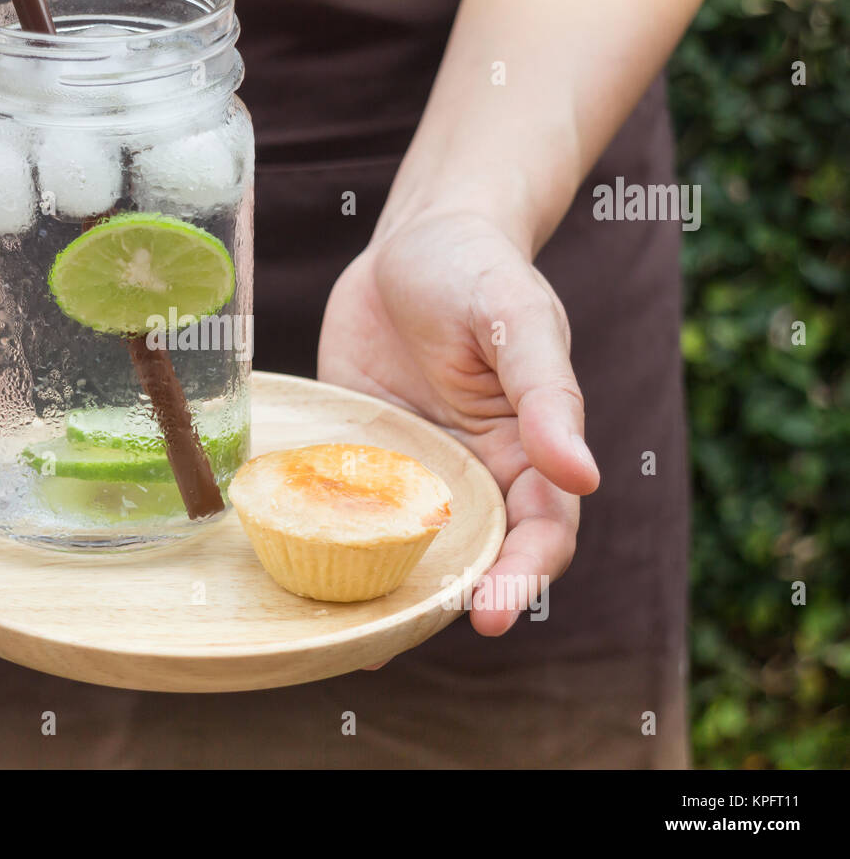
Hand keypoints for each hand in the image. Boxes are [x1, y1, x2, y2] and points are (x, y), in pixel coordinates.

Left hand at [319, 212, 599, 644]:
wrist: (411, 239)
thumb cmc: (478, 270)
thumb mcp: (515, 319)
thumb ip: (546, 393)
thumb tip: (583, 475)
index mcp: (526, 453)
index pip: (538, 535)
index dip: (521, 579)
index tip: (490, 616)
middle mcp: (471, 477)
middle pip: (469, 560)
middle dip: (440, 604)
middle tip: (395, 641)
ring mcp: (409, 473)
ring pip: (403, 549)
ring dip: (380, 591)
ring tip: (342, 637)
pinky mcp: (354, 459)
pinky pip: (345, 511)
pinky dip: (328, 546)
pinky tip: (295, 582)